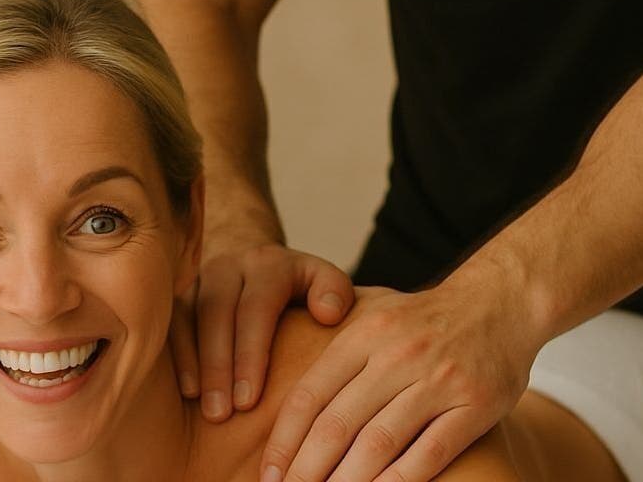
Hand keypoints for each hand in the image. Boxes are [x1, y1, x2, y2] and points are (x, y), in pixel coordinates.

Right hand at [169, 243, 354, 420]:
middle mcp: (229, 266)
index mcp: (268, 264)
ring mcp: (197, 278)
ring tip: (203, 408)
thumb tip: (329, 314)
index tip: (250, 401)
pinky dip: (173, 356)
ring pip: (186, 317)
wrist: (247, 254)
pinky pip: (167, 321)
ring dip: (192, 364)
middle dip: (219, 366)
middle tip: (222, 414)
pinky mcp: (174, 292)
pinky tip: (181, 391)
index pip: (256, 307)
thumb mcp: (321, 278)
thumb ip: (334, 291)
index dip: (250, 354)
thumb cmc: (292, 284)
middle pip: (216, 313)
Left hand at [259, 282, 544, 481]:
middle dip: (306, 470)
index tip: (267, 473)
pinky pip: (430, 452)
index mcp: (363, 334)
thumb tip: (278, 368)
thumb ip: (329, 333)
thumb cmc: (423, 317)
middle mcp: (396, 355)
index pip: (311, 394)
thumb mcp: (373, 309)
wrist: (499, 302)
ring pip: (379, 443)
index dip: (284, 440)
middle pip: (339, 424)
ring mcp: (438, 380)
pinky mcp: (475, 405)